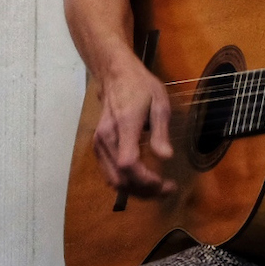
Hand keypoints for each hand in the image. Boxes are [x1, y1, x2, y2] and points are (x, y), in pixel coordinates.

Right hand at [92, 49, 175, 197]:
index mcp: (124, 125)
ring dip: (135, 190)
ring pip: (113, 179)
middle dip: (144, 190)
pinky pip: (109, 172)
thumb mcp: (159, 103)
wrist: (115, 75)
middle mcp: (106, 137)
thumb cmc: (140, 86)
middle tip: (166, 190)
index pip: (128, 163)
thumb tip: (166, 157)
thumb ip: (161, 131)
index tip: (165, 184)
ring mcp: (99, 143)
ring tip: (156, 189)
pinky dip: (125, 182)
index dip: (146, 180)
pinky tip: (142, 181)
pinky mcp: (97, 146)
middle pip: (120, 177)